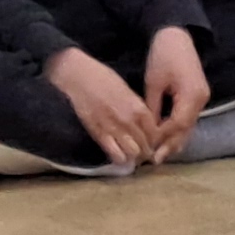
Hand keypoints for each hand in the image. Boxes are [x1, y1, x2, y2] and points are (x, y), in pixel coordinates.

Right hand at [48, 47, 156, 169]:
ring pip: (133, 153)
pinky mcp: (99, 134)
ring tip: (130, 154)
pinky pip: (115, 154)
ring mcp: (114, 128)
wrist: (78, 76)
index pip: (155, 133)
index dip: (155, 141)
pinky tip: (118, 155)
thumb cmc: (102, 77)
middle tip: (142, 152)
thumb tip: (144, 122)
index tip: (151, 142)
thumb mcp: (127, 90)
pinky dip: (119, 158)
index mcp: (139, 108)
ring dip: (134, 156)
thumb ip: (137, 107)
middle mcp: (129, 120)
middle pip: (146, 146)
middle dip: (146, 151)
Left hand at [141, 23, 210, 160]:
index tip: (149, 148)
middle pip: (186, 128)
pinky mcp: (198, 97)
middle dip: (171, 145)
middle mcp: (201, 99)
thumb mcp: (153, 82)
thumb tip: (148, 130)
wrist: (177, 37)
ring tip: (161, 155)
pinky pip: (188, 118)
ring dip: (175, 140)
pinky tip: (168, 140)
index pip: (178, 124)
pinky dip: (178, 130)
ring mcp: (202, 98)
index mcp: (191, 94)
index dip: (163, 137)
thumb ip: (152, 108)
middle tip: (155, 160)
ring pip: (189, 125)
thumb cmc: (163, 55)